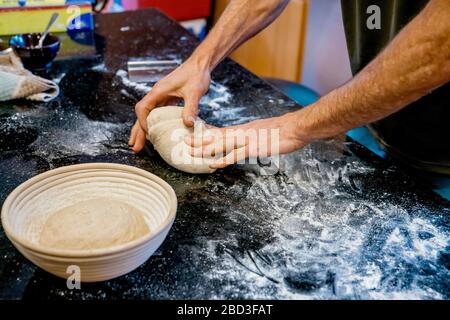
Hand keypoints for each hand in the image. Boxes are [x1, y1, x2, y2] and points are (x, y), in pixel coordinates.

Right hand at [129, 57, 210, 151]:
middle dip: (138, 131)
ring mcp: (161, 96)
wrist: (201, 64)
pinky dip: (154, 124)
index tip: (149, 135)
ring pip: (148, 116)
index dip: (143, 123)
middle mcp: (157, 94)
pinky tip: (155, 133)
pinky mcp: (167, 98)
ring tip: (139, 144)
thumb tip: (188, 124)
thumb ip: (191, 107)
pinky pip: (157, 114)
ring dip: (143, 129)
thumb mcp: (195, 92)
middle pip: (142, 115)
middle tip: (135, 147)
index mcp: (158, 91)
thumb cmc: (196, 75)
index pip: (142, 109)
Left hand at [186, 112, 308, 168]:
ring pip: (221, 144)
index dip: (206, 134)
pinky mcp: (254, 148)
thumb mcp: (264, 131)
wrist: (296, 127)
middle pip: (216, 136)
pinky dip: (223, 159)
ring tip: (190, 152)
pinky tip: (213, 164)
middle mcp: (242, 132)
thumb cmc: (284, 131)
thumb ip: (253, 136)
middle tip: (184, 142)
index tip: (193, 135)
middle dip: (199, 140)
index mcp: (244, 129)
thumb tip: (246, 142)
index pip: (221, 131)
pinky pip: (236, 155)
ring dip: (205, 149)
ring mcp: (247, 140)